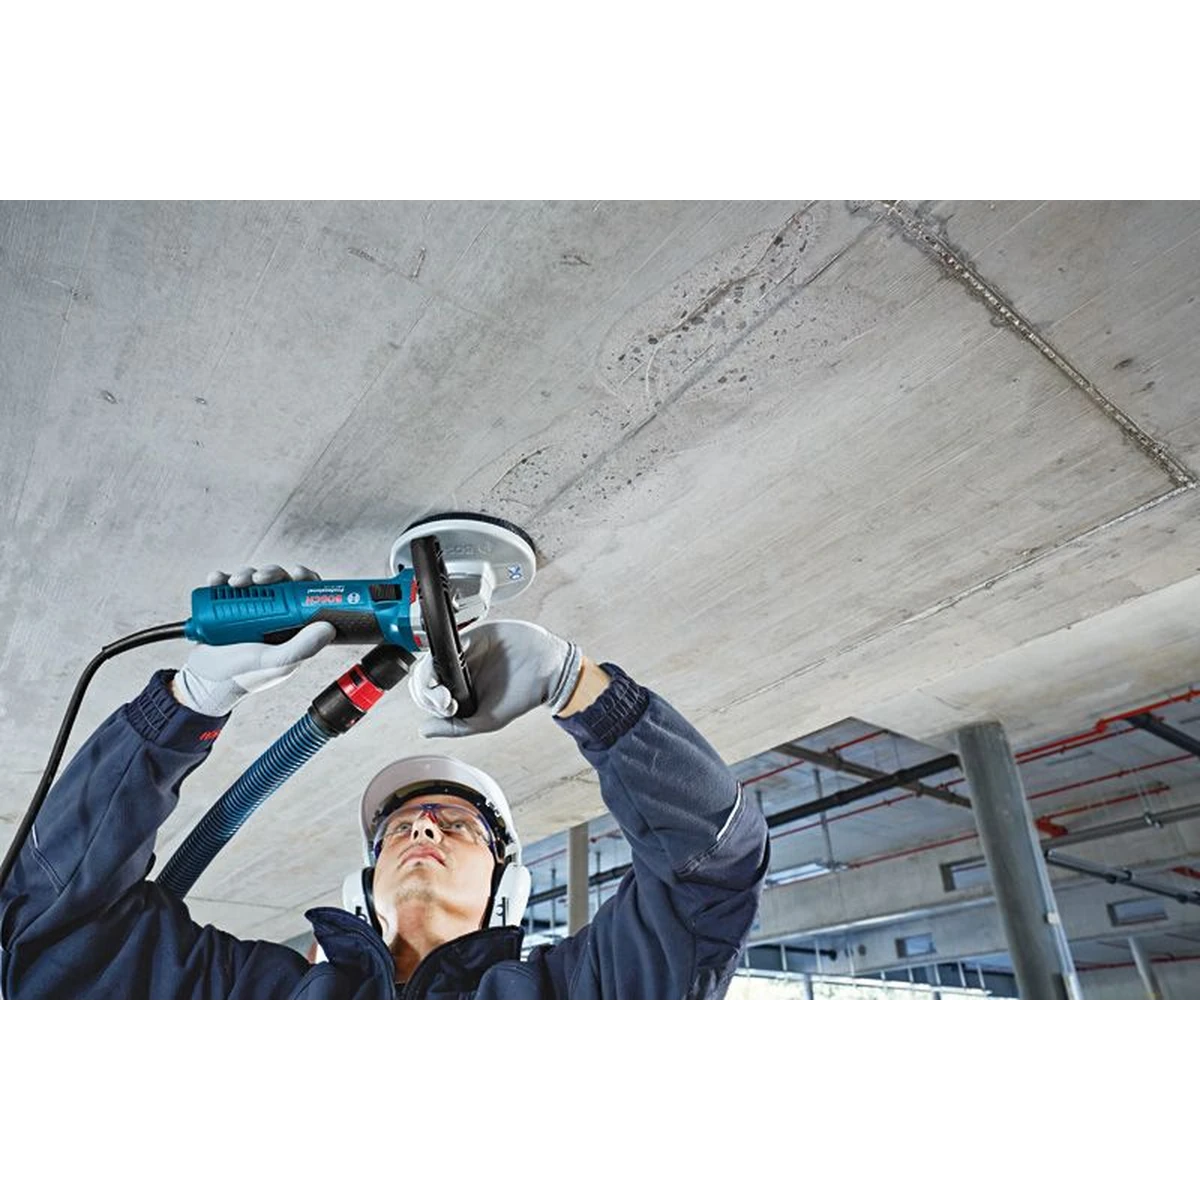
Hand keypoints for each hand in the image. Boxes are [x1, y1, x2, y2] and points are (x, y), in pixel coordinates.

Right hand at [174, 564, 336, 715]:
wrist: (207, 681)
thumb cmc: (245, 675)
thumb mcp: (277, 662)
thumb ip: (303, 648)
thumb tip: (328, 627)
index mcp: (291, 626)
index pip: (304, 596)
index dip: (305, 580)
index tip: (298, 574)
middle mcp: (272, 615)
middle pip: (279, 582)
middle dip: (271, 573)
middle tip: (260, 579)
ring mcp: (248, 610)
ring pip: (253, 579)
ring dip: (245, 573)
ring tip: (234, 583)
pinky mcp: (224, 608)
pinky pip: (224, 585)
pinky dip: (220, 578)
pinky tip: (216, 580)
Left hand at [408, 619, 582, 736]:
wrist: (546, 668)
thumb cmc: (522, 695)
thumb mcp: (488, 720)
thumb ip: (456, 727)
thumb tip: (424, 730)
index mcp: (458, 693)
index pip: (428, 696)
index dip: (430, 702)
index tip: (448, 707)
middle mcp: (456, 673)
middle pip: (422, 679)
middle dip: (426, 693)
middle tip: (445, 701)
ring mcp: (461, 654)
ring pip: (429, 660)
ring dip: (428, 676)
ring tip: (446, 691)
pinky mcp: (470, 636)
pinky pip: (446, 641)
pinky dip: (442, 653)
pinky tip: (454, 666)